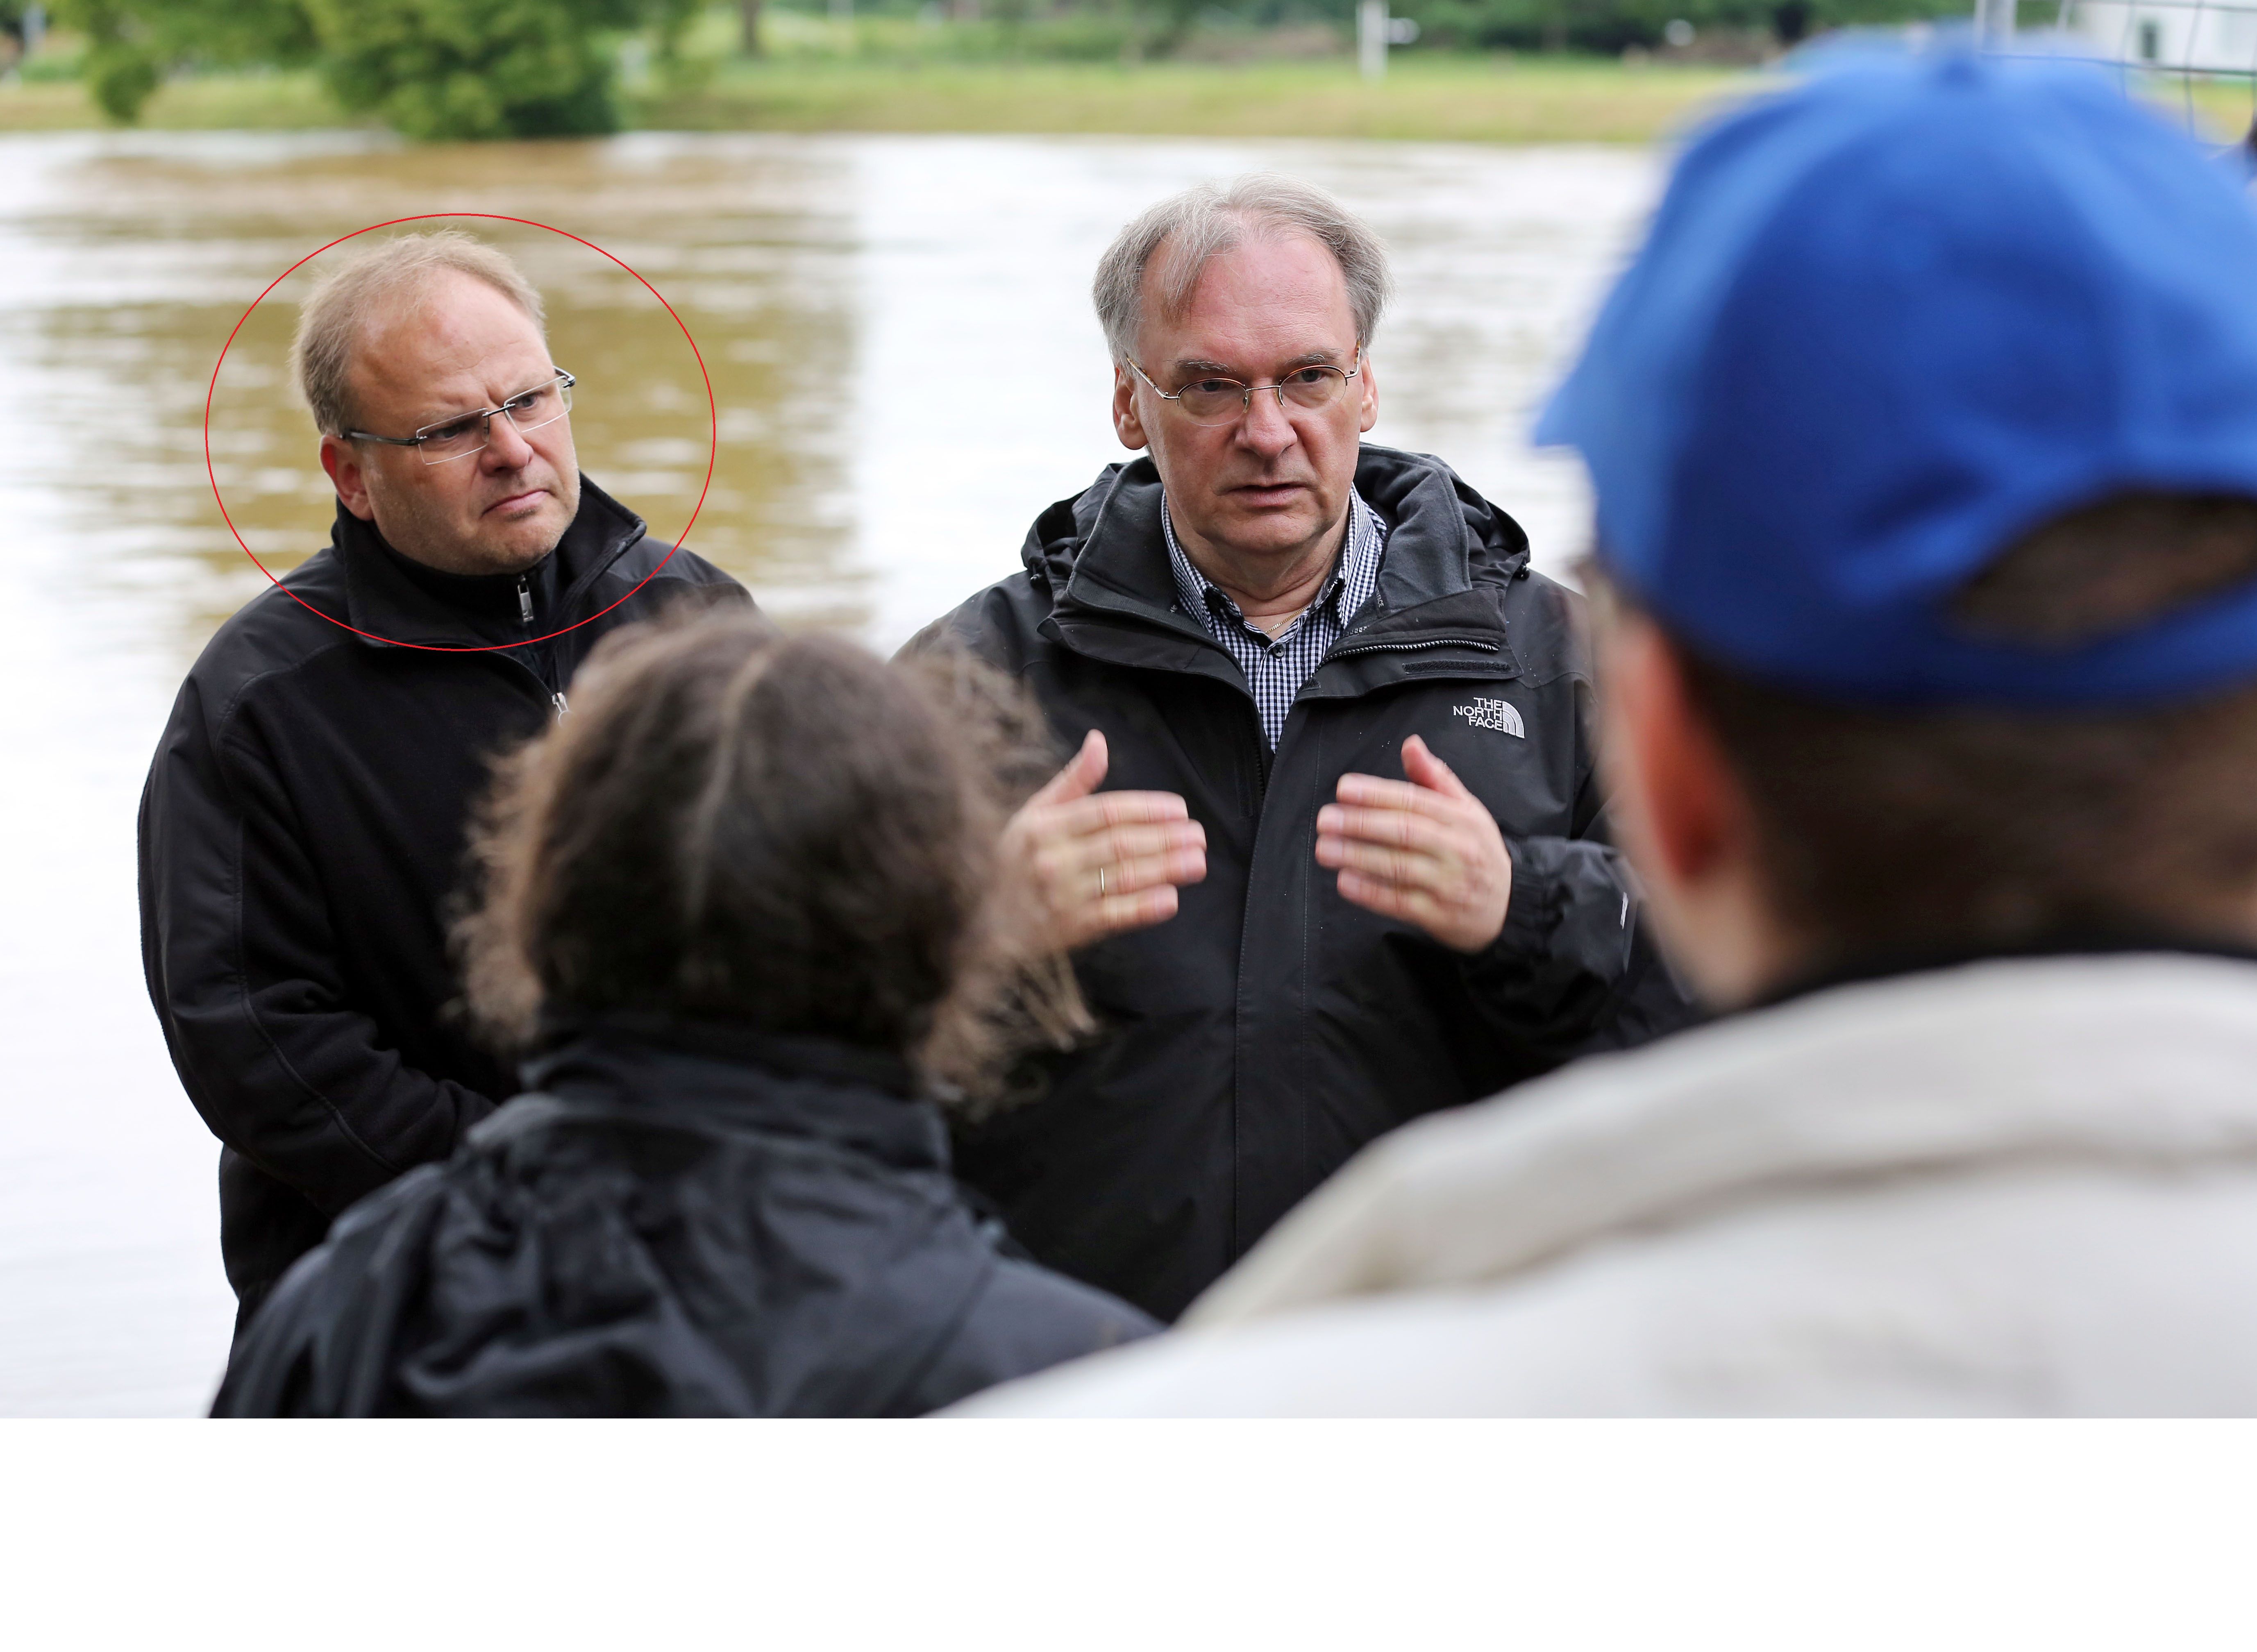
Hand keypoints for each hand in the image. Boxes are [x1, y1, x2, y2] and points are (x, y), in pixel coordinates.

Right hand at [998, 730, 1206, 955]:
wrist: (977, 920)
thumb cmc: (1012, 860)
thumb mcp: (1033, 814)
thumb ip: (1073, 781)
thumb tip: (1099, 740)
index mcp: (1044, 826)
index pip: (1104, 811)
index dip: (1145, 809)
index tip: (1179, 810)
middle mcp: (1052, 860)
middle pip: (1119, 844)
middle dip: (1165, 839)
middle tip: (1199, 835)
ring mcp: (1060, 897)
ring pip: (1121, 878)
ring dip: (1164, 870)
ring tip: (1197, 861)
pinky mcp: (1068, 930)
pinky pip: (1111, 916)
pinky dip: (1142, 908)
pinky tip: (1170, 899)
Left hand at [1316, 735, 1511, 952]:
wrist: (1511, 906)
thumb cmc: (1479, 852)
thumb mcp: (1468, 809)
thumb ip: (1435, 778)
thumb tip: (1411, 745)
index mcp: (1461, 818)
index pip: (1414, 801)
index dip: (1377, 794)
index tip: (1344, 789)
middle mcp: (1457, 849)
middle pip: (1404, 831)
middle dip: (1361, 824)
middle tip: (1326, 819)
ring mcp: (1448, 884)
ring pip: (1398, 866)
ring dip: (1358, 856)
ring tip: (1325, 848)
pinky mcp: (1438, 915)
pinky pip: (1400, 902)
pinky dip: (1371, 892)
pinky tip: (1345, 881)